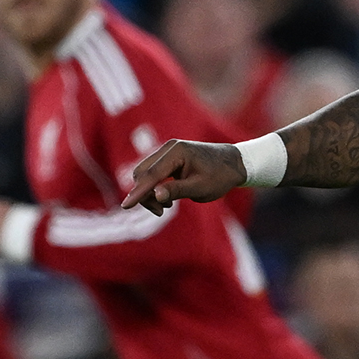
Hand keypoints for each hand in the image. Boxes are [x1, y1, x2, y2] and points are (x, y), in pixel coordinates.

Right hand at [121, 139, 247, 213]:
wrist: (233, 163)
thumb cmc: (219, 176)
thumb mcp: (200, 188)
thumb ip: (177, 190)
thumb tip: (155, 195)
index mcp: (177, 153)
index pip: (151, 175)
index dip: (138, 192)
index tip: (125, 206)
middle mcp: (168, 147)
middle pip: (142, 173)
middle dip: (145, 195)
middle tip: (162, 211)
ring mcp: (167, 150)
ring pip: (144, 174)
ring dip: (149, 192)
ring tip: (167, 206)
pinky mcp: (167, 156)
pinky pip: (151, 172)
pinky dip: (153, 187)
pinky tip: (167, 198)